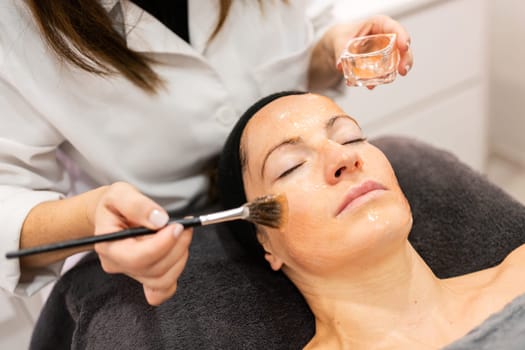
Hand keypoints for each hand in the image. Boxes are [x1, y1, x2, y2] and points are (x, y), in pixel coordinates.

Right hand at [90, 182, 192, 305]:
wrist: (112, 213)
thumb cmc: (115, 204)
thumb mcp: (120, 193)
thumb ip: (137, 205)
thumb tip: (160, 220)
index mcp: (108, 246)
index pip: (136, 258)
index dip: (162, 245)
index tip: (178, 227)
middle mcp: (117, 264)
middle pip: (153, 270)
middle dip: (176, 247)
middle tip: (185, 226)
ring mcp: (131, 274)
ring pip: (162, 280)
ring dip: (180, 256)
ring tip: (182, 233)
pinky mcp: (144, 277)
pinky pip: (162, 290)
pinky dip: (176, 273)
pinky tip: (178, 253)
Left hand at [331, 15, 413, 83]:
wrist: (339, 44)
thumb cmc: (343, 35)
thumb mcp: (340, 40)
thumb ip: (341, 50)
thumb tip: (340, 64)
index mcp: (378, 24)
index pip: (394, 27)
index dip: (402, 36)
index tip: (404, 46)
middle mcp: (385, 37)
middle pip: (402, 46)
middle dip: (405, 58)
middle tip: (402, 70)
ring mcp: (386, 50)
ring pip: (398, 59)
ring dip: (396, 71)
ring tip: (387, 80)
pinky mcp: (382, 63)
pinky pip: (386, 70)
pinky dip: (380, 79)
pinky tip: (371, 85)